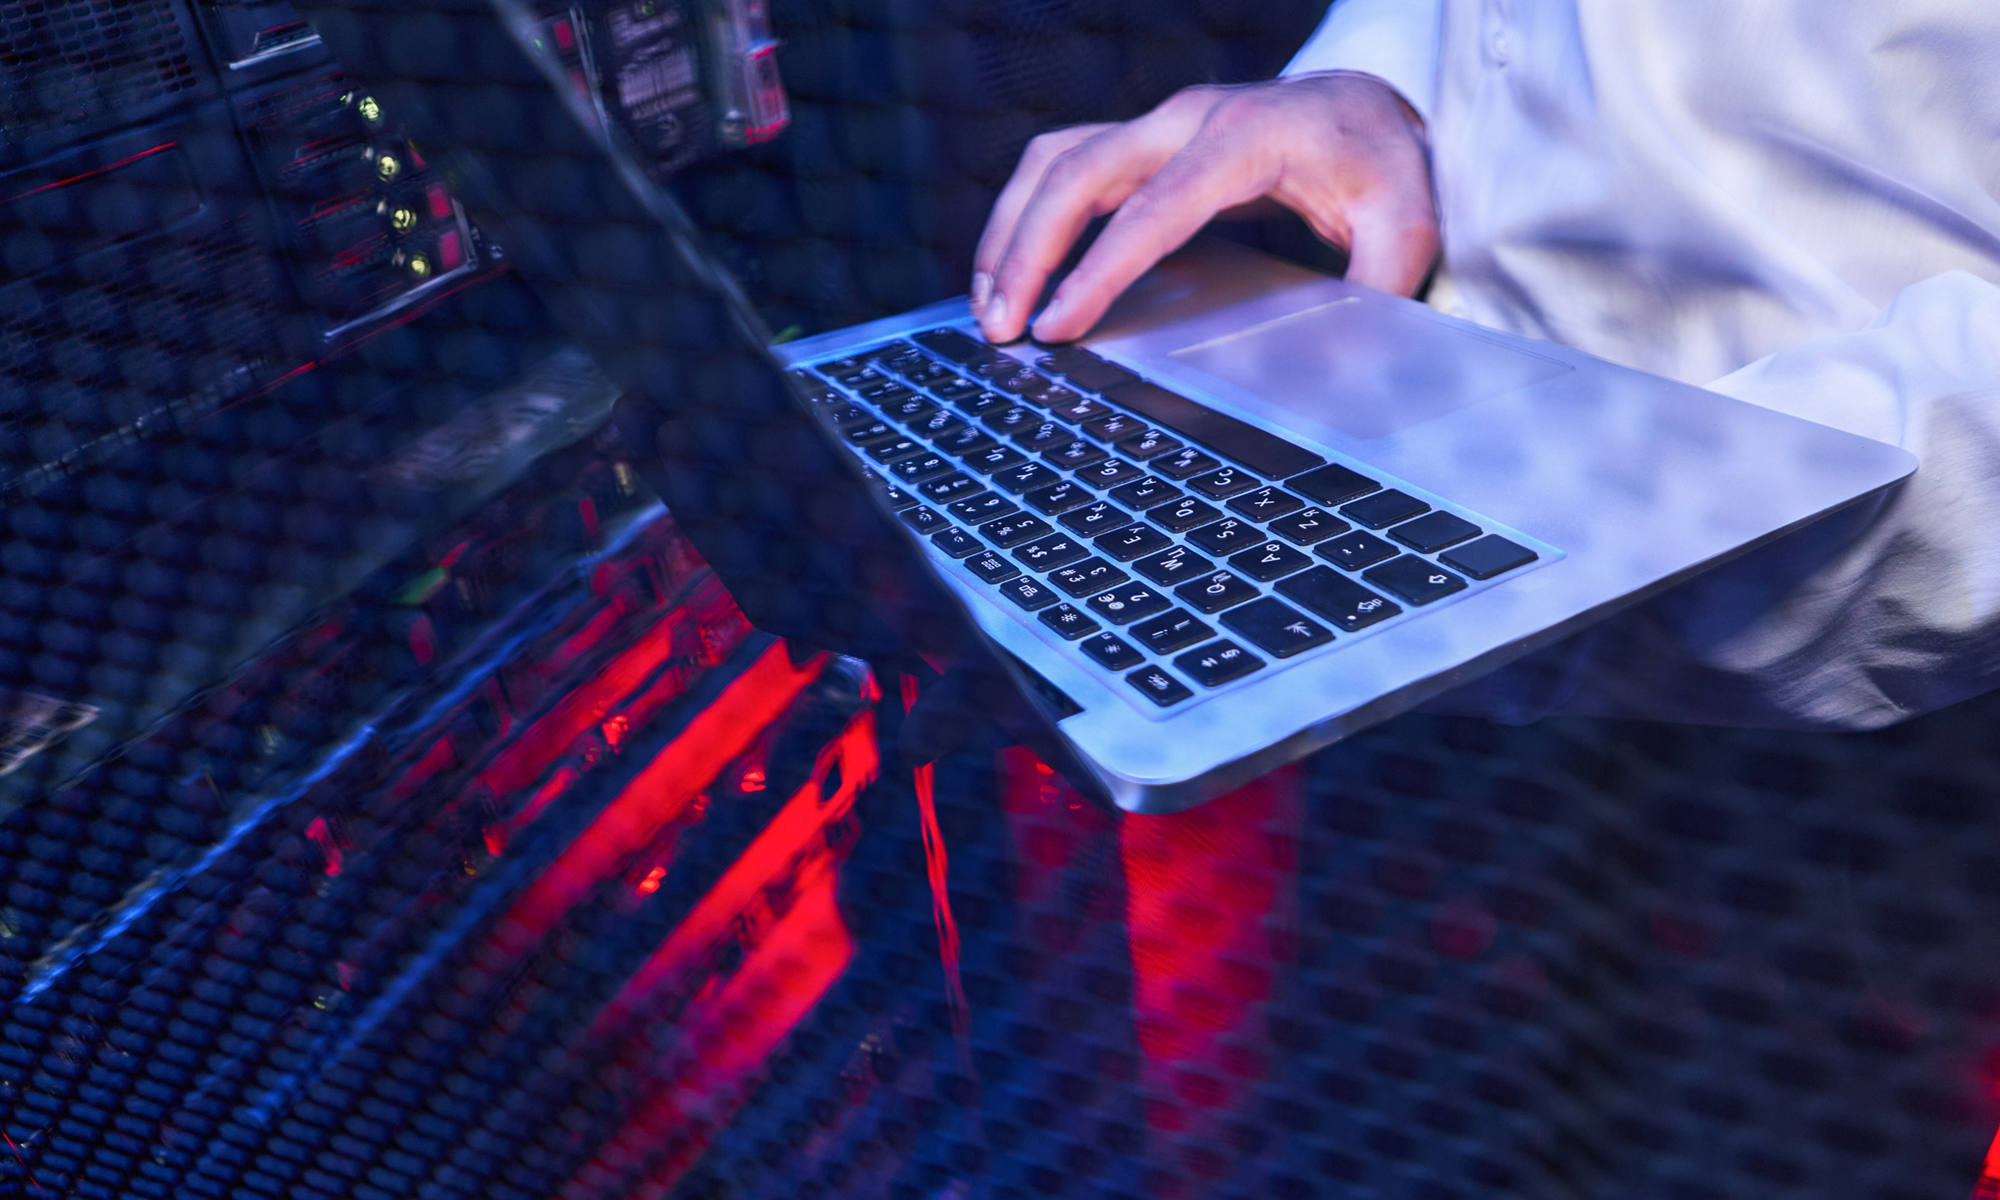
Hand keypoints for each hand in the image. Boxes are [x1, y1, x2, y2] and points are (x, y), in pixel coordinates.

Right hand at [971, 72, 1439, 343]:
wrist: (1369, 110)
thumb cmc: (1384, 170)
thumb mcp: (1405, 228)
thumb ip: (1375, 286)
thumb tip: (1340, 363)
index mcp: (1247, 138)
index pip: (1154, 208)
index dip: (1099, 270)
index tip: (1057, 326)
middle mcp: (1188, 121)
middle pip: (1077, 173)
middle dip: (1026, 251)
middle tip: (1000, 330)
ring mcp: (1157, 127)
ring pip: (1053, 163)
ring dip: (1008, 232)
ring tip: (987, 308)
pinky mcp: (1140, 144)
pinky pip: (1060, 168)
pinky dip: (1023, 217)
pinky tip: (1008, 274)